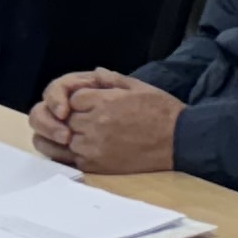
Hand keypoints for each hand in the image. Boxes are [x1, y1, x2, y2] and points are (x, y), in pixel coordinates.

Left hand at [33, 73, 180, 173]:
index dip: (78, 100)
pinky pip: (65, 158)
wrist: (178, 140)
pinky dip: (63, 153)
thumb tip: (95, 72)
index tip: (88, 103)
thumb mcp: (141, 87)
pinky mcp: (93, 164)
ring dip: (60, 135)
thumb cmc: (162, 111)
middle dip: (69, 117)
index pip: (73, 98)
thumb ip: (114, 79)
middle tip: (79, 118)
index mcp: (106, 101)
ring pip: (58, 139)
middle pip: (65, 118)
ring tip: (68, 133)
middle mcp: (95, 123)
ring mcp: (92, 146)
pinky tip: (70, 148)